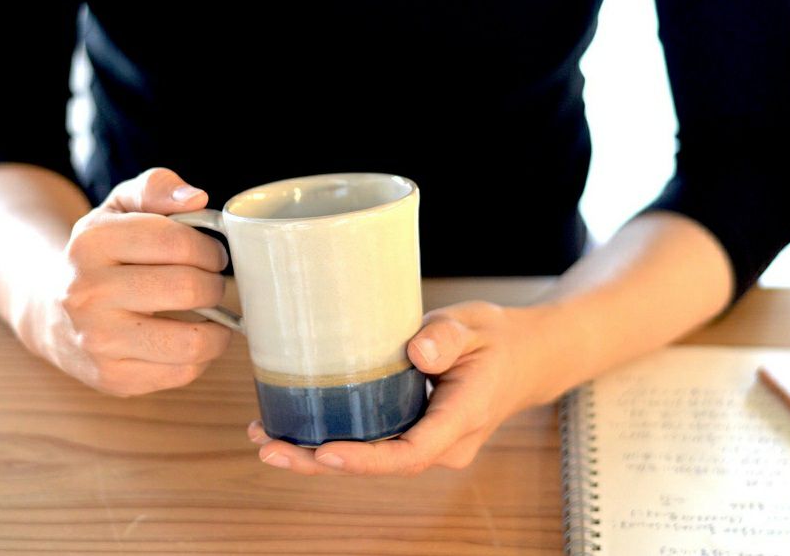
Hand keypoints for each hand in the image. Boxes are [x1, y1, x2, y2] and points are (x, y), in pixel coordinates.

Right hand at [17, 167, 232, 396]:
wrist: (51, 310)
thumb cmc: (103, 254)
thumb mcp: (120, 207)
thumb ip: (157, 187)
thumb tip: (197, 198)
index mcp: (92, 242)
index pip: (178, 241)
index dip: (210, 248)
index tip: (213, 254)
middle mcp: (87, 293)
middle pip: (188, 288)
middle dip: (216, 284)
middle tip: (212, 283)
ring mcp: (98, 340)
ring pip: (192, 340)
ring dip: (218, 327)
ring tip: (211, 313)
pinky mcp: (113, 377)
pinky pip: (183, 372)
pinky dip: (201, 356)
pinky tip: (190, 337)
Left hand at [247, 299, 554, 474]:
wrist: (524, 359)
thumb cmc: (498, 340)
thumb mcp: (475, 325)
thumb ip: (447, 336)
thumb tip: (416, 352)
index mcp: (461, 419)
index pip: (408, 453)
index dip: (363, 460)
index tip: (322, 452)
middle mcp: (444, 443)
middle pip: (378, 465)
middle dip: (319, 463)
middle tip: (269, 447)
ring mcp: (429, 443)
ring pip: (371, 460)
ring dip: (317, 455)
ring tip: (266, 438)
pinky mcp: (415, 433)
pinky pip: (374, 445)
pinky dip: (334, 441)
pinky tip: (295, 429)